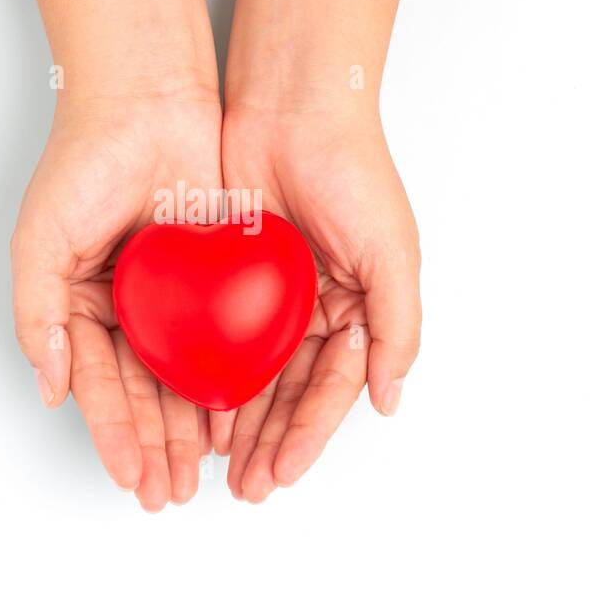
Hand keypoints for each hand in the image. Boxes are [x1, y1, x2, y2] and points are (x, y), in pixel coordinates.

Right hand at [11, 86, 223, 510]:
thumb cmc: (83, 161)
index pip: (96, 384)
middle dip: (155, 446)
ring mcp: (171, 293)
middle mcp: (125, 305)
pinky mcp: (215, 275)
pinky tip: (235, 418)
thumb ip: (35, 315)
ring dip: (190, 426)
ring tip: (202, 474)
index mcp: (78, 304)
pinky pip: (223, 337)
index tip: (130, 476)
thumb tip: (46, 388)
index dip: (113, 433)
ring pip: (184, 374)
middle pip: (141, 391)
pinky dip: (227, 379)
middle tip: (170, 493)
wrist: (148, 99)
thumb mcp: (39, 241)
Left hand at [220, 98, 421, 502]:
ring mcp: (271, 293)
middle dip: (271, 442)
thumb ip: (397, 328)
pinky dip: (210, 374)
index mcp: (360, 308)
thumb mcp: (394, 252)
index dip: (309, 435)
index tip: (283, 474)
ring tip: (219, 466)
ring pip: (253, 373)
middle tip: (247, 487)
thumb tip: (390, 400)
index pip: (334, 388)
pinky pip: (218, 336)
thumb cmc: (354, 171)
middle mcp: (317, 307)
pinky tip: (196, 409)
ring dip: (240, 422)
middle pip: (291, 392)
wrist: (292, 105)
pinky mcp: (228, 274)